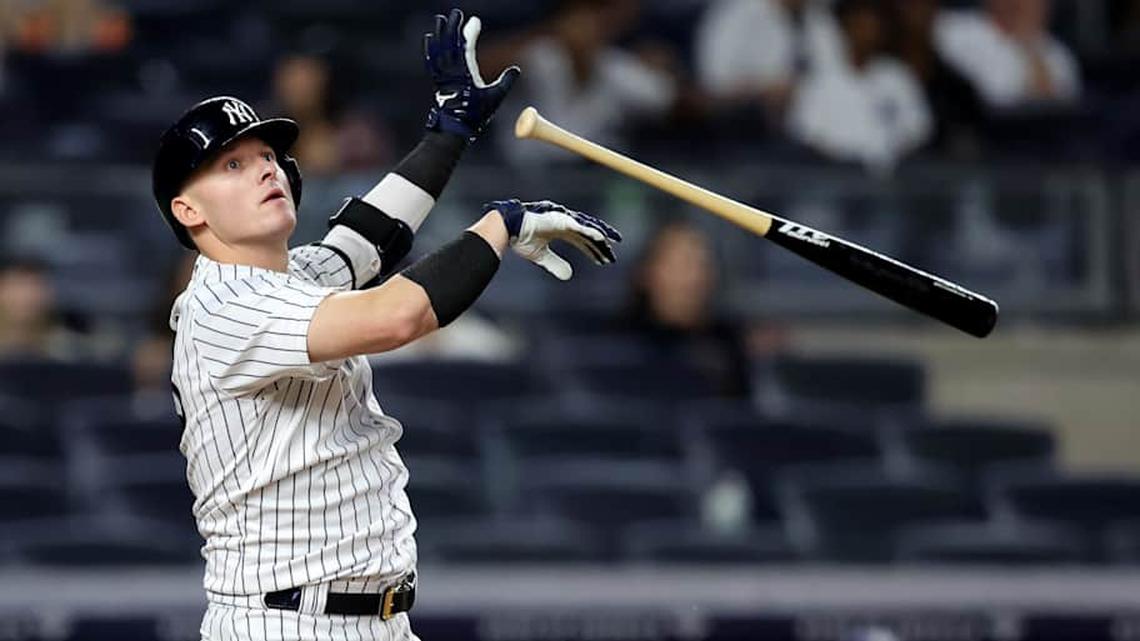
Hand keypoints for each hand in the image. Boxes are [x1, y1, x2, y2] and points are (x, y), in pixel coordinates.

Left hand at [424, 8, 519, 140]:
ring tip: (440, 19)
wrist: (454, 127)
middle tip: (456, 13)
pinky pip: (432, 60)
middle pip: (450, 43)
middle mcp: (451, 70)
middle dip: (453, 26)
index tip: (475, 21)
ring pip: (439, 49)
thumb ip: (506, 82)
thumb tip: (516, 69)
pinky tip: (429, 39)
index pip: (466, 46)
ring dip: (440, 33)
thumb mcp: (495, 98)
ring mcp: (442, 75)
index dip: (470, 32)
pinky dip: (431, 48)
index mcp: (465, 71)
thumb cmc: (475, 114)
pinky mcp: (437, 80)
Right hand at [483, 199, 622, 280]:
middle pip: (587, 235)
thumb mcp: (540, 255)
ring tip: (612, 247)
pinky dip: (591, 231)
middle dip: (600, 246)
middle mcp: (564, 222)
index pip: (581, 240)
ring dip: (600, 238)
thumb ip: (554, 263)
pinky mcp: (560, 219)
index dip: (592, 250)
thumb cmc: (520, 238)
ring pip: (587, 229)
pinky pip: (579, 226)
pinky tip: (601, 238)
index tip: (602, 260)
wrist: (507, 228)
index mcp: (559, 229)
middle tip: (611, 257)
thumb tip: (569, 276)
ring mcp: (563, 219)